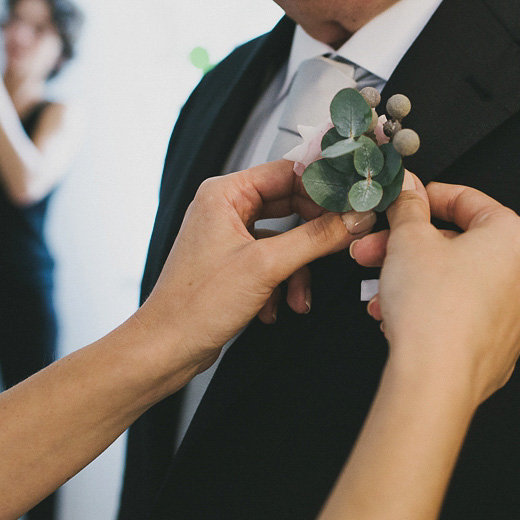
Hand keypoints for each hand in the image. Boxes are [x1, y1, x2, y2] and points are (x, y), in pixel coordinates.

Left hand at [135, 160, 375, 372]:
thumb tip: (352, 219)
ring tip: (299, 295)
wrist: (167, 348)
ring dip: (299, 268)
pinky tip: (278, 306)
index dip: (322, 187)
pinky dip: (282, 283)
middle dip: (314, 234)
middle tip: (342, 241)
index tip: (351, 201)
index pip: (287, 172)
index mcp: (224, 194)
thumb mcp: (267, 266)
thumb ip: (316, 238)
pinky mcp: (234, 263)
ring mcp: (229, 236)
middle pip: (290, 205)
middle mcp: (224, 209)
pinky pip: (274, 261)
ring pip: (285, 238)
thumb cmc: (195, 305)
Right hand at [352, 173, 519, 404]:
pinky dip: (432, 309)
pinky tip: (398, 315)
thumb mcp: (408, 240)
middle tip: (375, 250)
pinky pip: (462, 315)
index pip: (468, 201)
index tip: (403, 203)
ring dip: (414, 280)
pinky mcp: (499, 347)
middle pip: (459, 245)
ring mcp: (516, 316)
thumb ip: (408, 207)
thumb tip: (408, 190)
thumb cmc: (433, 312)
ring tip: (380, 291)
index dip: (426, 198)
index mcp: (513, 238)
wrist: (435, 381)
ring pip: (457, 282)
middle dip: (409, 247)